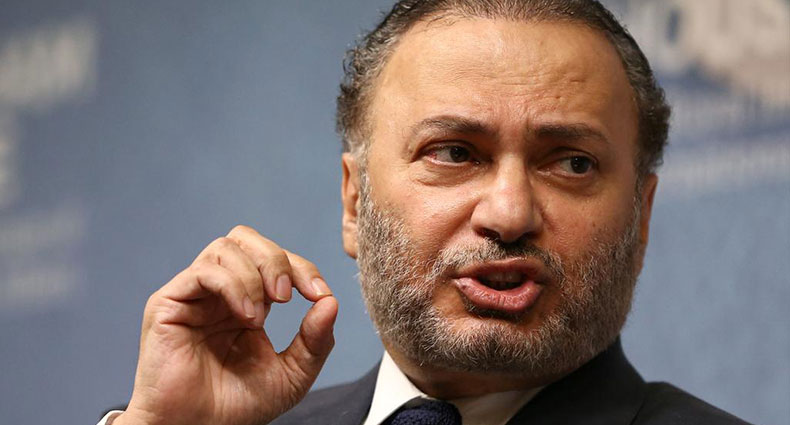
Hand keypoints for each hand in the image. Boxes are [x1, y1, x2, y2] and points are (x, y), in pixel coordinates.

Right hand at [114, 225, 337, 424]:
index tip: (319, 295)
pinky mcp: (169, 303)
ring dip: (255, 275)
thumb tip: (331, 302)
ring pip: (226, 247)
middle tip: (288, 296)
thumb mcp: (292, 375)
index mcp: (247, 301)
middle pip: (247, 239)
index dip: (302, 268)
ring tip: (261, 316)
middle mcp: (219, 292)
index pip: (275, 260)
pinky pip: (204, 271)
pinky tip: (246, 317)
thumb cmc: (236, 407)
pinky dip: (233, 286)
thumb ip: (315, 341)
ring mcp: (193, 294)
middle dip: (277, 259)